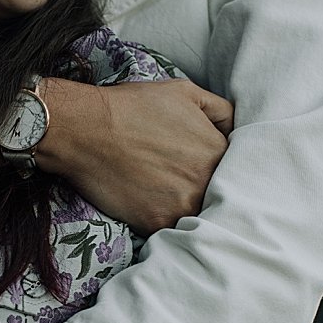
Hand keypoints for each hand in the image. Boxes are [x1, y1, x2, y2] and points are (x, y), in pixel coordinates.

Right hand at [38, 78, 231, 233]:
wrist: (86, 129)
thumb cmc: (132, 106)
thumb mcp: (185, 92)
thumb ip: (220, 110)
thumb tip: (236, 128)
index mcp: (217, 152)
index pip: (235, 170)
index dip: (220, 169)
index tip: (200, 168)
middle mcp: (207, 182)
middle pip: (218, 196)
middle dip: (205, 190)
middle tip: (181, 183)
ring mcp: (182, 205)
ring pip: (197, 216)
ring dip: (187, 210)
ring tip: (167, 197)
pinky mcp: (156, 222)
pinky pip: (170, 230)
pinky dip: (164, 222)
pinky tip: (150, 207)